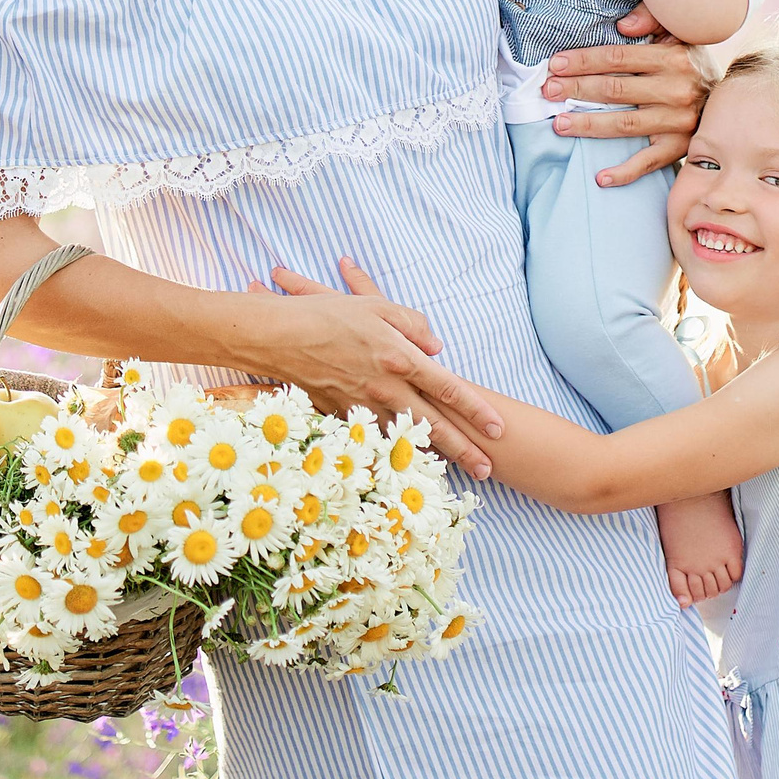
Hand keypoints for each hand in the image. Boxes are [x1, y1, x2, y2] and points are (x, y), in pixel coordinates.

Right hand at [265, 259, 503, 476]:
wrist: (279, 337)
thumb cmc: (328, 315)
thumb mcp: (377, 306)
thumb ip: (413, 325)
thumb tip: (437, 348)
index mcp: (400, 359)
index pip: (448, 388)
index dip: (476, 409)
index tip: (499, 428)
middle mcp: (386, 388)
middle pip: (434, 424)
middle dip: (464, 448)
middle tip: (489, 469)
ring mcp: (364, 405)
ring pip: (407, 437)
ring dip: (434, 455)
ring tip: (458, 472)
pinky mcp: (344, 415)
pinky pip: (376, 436)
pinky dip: (395, 450)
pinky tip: (409, 461)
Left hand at [542, 32, 713, 185]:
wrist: (734, 104)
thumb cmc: (692, 65)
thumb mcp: (679, 33)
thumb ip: (651, 18)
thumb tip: (622, 26)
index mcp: (673, 58)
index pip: (618, 58)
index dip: (584, 61)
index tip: (555, 64)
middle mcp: (677, 90)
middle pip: (616, 90)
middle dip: (576, 89)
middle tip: (547, 90)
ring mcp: (678, 123)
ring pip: (624, 125)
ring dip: (588, 125)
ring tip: (558, 123)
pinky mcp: (679, 148)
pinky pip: (648, 163)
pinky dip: (624, 173)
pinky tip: (600, 177)